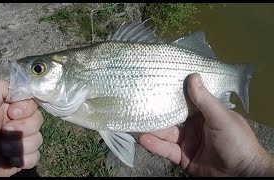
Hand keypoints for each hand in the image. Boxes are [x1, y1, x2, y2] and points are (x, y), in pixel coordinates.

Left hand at [0, 80, 42, 176]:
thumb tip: (22, 86)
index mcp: (9, 107)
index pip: (32, 102)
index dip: (26, 108)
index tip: (13, 113)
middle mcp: (18, 122)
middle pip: (37, 120)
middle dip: (21, 129)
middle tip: (3, 132)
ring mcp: (22, 140)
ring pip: (38, 139)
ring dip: (18, 146)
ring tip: (2, 149)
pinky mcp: (23, 157)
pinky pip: (36, 156)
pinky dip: (23, 159)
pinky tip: (9, 160)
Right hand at [139, 73, 273, 175]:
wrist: (242, 176)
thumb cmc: (237, 143)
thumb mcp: (221, 118)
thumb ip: (205, 100)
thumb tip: (192, 76)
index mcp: (206, 113)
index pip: (185, 101)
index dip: (172, 94)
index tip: (155, 84)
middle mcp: (194, 126)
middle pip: (172, 118)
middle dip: (156, 112)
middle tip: (139, 104)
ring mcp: (187, 142)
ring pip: (166, 134)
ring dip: (152, 130)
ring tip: (136, 124)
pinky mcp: (182, 158)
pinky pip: (167, 150)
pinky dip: (155, 145)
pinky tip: (144, 139)